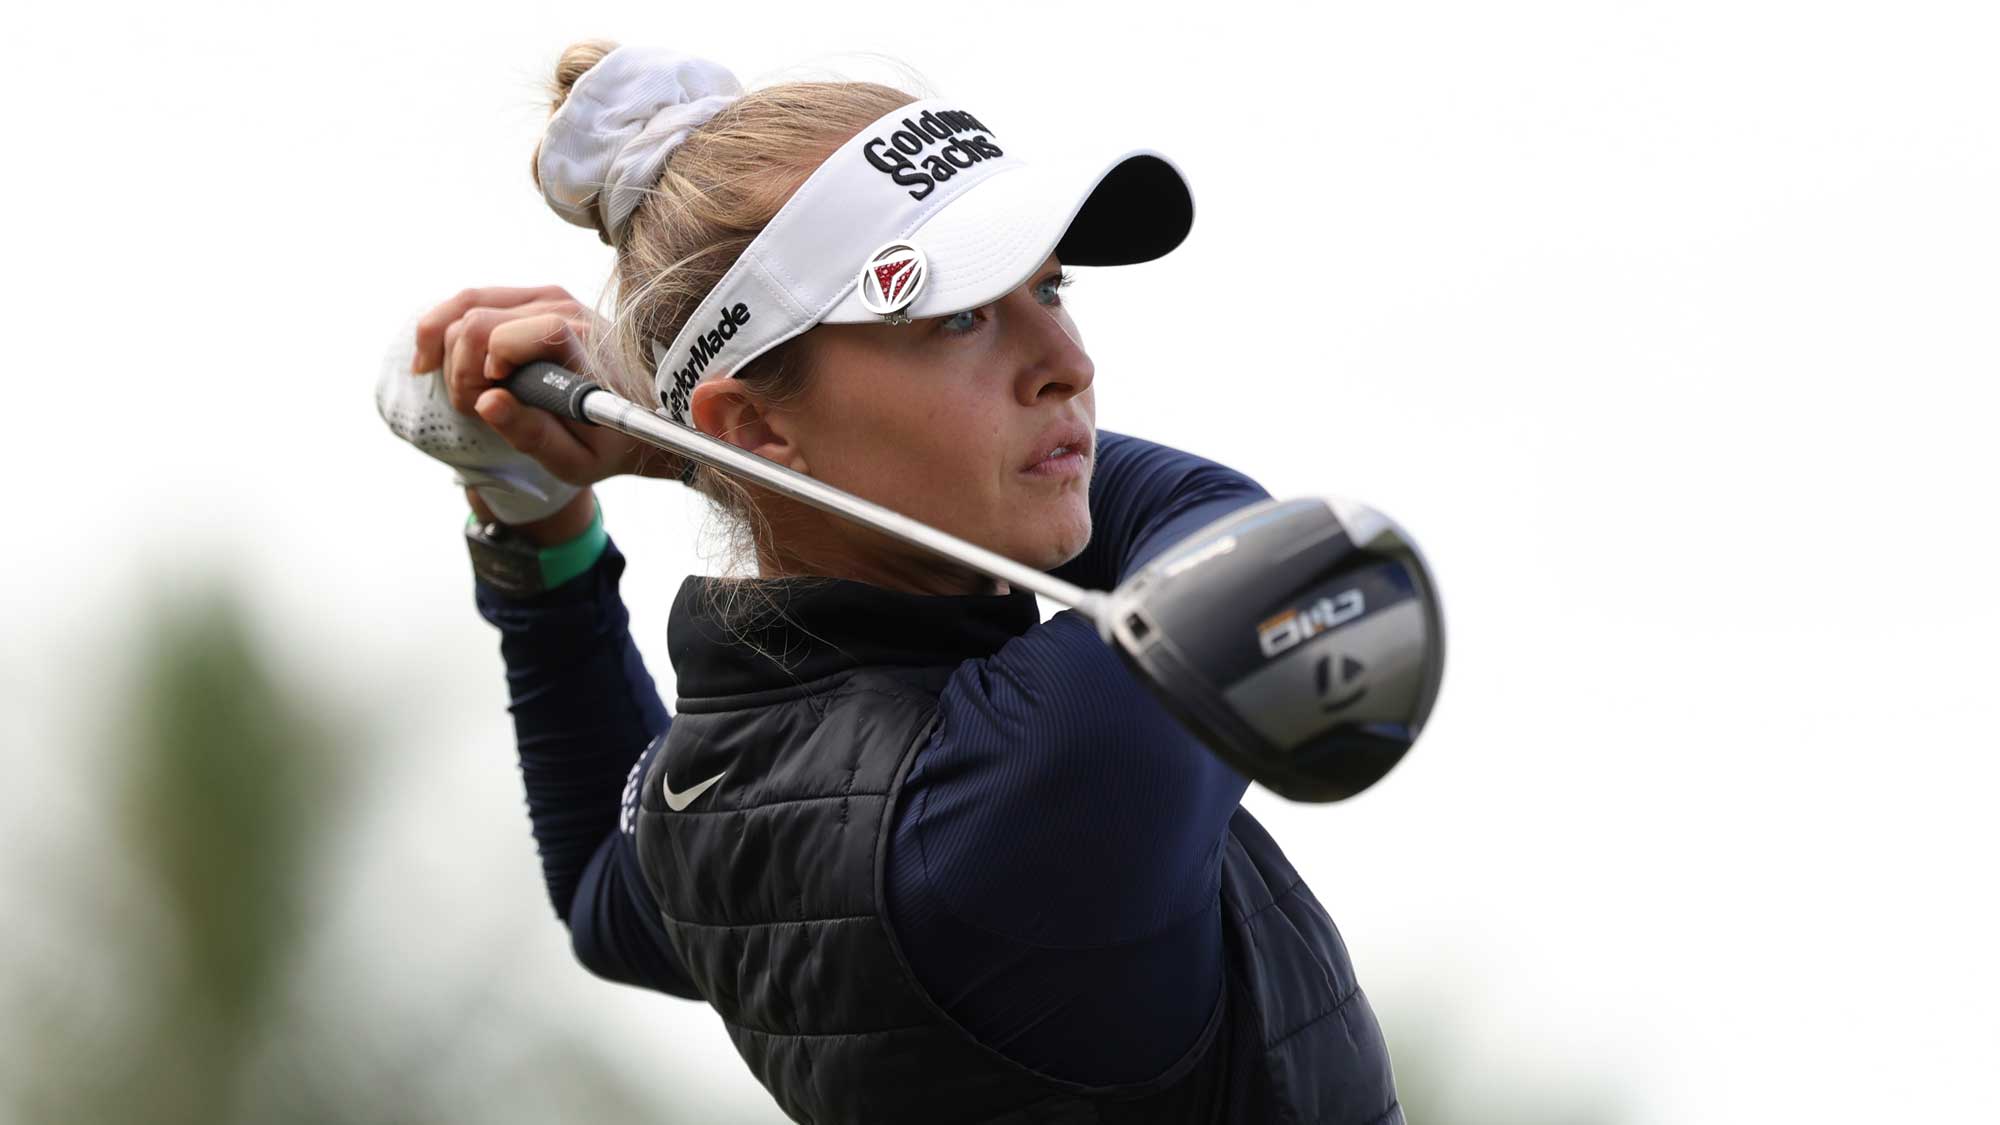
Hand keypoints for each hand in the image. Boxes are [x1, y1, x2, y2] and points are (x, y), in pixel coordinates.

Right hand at [413, 285, 688, 484]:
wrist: (647, 412)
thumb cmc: (611, 441)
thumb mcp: (578, 460)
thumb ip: (533, 435)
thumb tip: (487, 402)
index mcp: (583, 352)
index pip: (520, 335)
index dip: (491, 362)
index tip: (491, 397)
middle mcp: (566, 312)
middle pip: (478, 320)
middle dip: (459, 369)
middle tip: (472, 408)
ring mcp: (550, 297)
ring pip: (467, 305)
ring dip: (448, 350)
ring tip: (463, 391)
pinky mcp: (536, 295)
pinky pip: (472, 299)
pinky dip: (444, 329)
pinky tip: (435, 361)